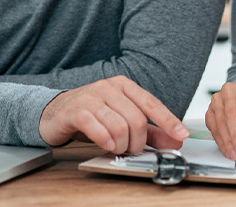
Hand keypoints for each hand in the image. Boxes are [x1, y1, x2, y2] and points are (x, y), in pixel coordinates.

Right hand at [38, 75, 188, 154]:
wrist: (54, 113)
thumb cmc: (91, 115)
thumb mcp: (122, 121)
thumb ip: (150, 131)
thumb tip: (176, 140)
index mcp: (124, 86)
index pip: (151, 103)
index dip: (168, 121)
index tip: (181, 135)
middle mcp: (108, 87)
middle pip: (136, 119)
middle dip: (138, 141)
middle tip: (132, 149)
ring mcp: (91, 97)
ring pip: (119, 125)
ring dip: (122, 144)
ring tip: (117, 148)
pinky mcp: (75, 110)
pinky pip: (97, 128)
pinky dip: (106, 141)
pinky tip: (106, 145)